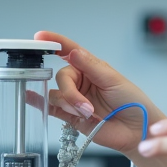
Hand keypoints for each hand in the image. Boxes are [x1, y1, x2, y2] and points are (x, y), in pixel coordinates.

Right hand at [33, 31, 166, 166]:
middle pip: (61, 78)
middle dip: (71, 93)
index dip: (55, 42)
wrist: (137, 129)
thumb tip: (73, 52)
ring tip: (88, 114)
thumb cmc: (133, 102)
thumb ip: (91, 67)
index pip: (69, 50)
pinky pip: (51, 107)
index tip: (40, 37)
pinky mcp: (71, 116)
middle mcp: (81, 81)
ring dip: (69, 104)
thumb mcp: (114, 80)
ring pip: (56, 95)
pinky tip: (30, 98)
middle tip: (86, 106)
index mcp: (91, 67)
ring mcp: (75, 98)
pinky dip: (38, 102)